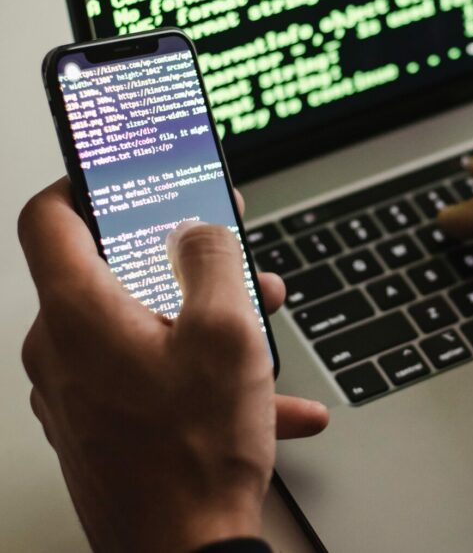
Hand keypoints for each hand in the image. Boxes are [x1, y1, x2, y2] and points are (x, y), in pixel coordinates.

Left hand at [18, 179, 328, 552]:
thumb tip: (199, 229)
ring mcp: (77, 395)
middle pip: (113, 275)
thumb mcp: (227, 334)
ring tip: (261, 331)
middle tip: (231, 259)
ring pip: (141, 328)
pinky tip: (266, 399)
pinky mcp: (100, 427)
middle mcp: (63, 353)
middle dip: (182, 262)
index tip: (119, 174)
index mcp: (79, 315)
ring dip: (202, 319)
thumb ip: (213, 261)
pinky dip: (202, 375)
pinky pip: (151, 378)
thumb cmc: (195, 454)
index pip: (49, 218)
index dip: (84, 182)